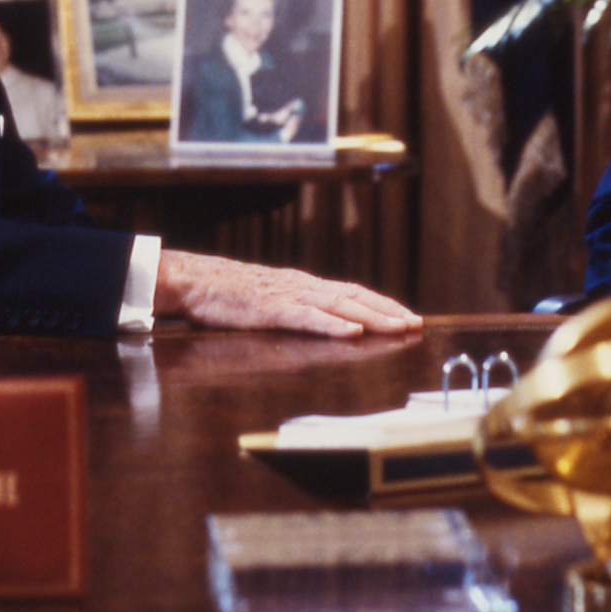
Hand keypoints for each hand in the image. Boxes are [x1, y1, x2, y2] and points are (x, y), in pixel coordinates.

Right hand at [154, 250, 422, 337]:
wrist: (193, 279)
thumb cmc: (227, 293)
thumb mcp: (269, 298)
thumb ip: (294, 306)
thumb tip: (321, 320)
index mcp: (303, 285)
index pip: (352, 292)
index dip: (382, 304)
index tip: (407, 316)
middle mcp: (303, 286)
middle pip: (355, 297)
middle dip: (388, 311)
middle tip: (416, 324)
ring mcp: (288, 296)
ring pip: (339, 306)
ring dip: (372, 317)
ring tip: (397, 327)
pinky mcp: (270, 310)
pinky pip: (306, 317)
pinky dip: (332, 325)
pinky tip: (351, 331)